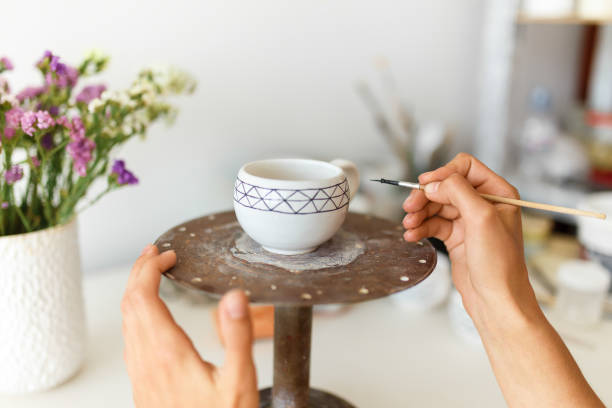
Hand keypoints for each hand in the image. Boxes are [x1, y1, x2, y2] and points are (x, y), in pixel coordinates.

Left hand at [121, 245, 258, 407]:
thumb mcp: (240, 380)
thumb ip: (238, 336)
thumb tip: (235, 296)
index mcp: (167, 352)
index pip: (144, 296)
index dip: (151, 268)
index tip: (168, 253)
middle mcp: (147, 359)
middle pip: (129, 303)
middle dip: (139, 271)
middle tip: (155, 252)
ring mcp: (141, 372)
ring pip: (127, 320)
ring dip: (135, 290)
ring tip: (150, 272)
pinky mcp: (143, 382)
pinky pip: (130, 337)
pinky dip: (136, 312)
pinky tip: (150, 314)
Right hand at [402, 153, 537, 322]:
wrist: (496, 299)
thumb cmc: (500, 263)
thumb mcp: (482, 218)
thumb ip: (458, 192)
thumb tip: (434, 183)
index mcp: (498, 193)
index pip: (465, 168)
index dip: (443, 174)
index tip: (426, 185)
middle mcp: (483, 204)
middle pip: (446, 187)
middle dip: (426, 196)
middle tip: (409, 207)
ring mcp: (469, 221)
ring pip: (436, 206)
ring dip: (419, 213)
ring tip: (408, 226)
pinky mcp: (456, 237)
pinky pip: (433, 224)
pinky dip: (421, 228)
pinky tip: (412, 235)